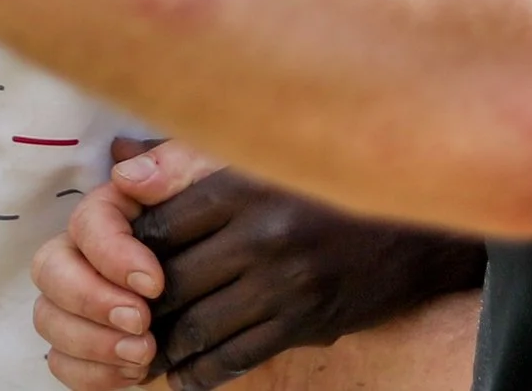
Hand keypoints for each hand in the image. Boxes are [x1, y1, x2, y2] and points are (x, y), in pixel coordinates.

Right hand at [34, 139, 223, 388]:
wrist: (247, 288)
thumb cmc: (233, 228)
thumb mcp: (220, 188)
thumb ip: (178, 167)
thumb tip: (127, 172)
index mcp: (113, 209)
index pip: (86, 222)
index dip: (111, 254)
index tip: (154, 284)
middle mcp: (84, 251)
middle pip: (50, 269)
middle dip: (92, 301)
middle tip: (141, 323)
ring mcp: (78, 298)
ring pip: (48, 317)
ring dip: (92, 343)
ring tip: (143, 355)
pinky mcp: (83, 342)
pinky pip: (60, 362)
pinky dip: (91, 374)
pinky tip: (133, 373)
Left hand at [136, 170, 486, 390]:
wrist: (413, 229)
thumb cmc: (327, 188)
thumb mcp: (263, 161)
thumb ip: (189, 165)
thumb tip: (123, 173)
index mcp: (247, 187)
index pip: (161, 224)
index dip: (128, 248)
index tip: (118, 261)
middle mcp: (263, 235)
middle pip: (173, 280)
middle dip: (138, 304)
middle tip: (118, 315)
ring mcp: (285, 284)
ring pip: (199, 325)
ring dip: (166, 343)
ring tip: (144, 348)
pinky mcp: (304, 322)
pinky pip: (238, 356)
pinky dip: (202, 372)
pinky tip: (185, 373)